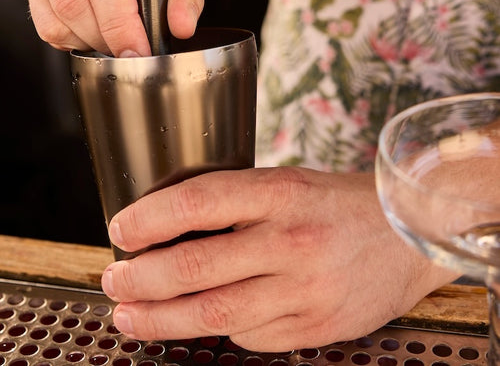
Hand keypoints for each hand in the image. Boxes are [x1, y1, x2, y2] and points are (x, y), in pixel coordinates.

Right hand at [22, 0, 208, 56]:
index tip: (138, 49)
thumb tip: (181, 24)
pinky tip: (93, 30)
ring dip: (87, 39)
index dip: (118, 19)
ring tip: (114, 38)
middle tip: (129, 50)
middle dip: (104, 36)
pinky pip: (43, 19)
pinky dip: (70, 38)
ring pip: (54, 13)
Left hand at [100, 167, 457, 350]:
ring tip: (129, 315)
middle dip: (140, 279)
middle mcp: (289, 241)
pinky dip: (216, 330)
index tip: (119, 230)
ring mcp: (304, 290)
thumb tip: (165, 229)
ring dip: (160, 318)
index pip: (196, 202)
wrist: (407, 234)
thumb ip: (233, 203)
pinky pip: (249, 336)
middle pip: (194, 267)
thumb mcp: (284, 181)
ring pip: (213, 314)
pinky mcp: (316, 327)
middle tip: (112, 281)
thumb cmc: (334, 203)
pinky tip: (197, 322)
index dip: (148, 219)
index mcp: (277, 192)